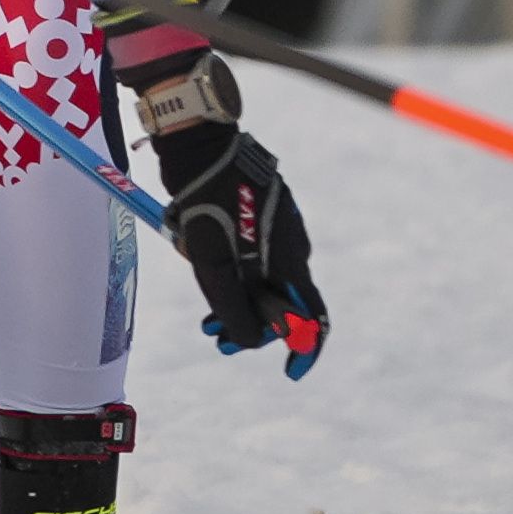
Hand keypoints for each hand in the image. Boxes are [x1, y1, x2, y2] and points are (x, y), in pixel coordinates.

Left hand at [135, 55, 325, 372]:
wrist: (199, 142)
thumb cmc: (206, 201)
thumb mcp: (214, 263)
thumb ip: (234, 305)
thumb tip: (252, 342)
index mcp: (290, 260)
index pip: (313, 316)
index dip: (304, 348)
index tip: (289, 371)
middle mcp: (291, 246)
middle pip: (281, 301)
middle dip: (252, 326)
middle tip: (216, 337)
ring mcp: (276, 227)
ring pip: (260, 278)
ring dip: (237, 300)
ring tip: (205, 317)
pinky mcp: (258, 212)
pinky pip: (249, 254)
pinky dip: (232, 272)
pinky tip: (202, 266)